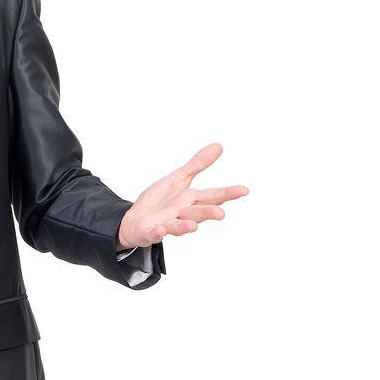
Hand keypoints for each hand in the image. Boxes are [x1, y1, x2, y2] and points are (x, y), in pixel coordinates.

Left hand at [116, 143, 247, 250]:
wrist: (135, 220)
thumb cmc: (159, 201)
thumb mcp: (178, 179)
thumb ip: (197, 165)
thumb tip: (218, 146)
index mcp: (190, 200)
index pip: (212, 196)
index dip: (228, 194)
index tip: (244, 190)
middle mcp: (181, 214)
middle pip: (197, 213)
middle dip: (208, 213)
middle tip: (221, 214)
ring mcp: (166, 224)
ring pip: (178, 226)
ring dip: (185, 226)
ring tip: (192, 226)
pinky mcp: (150, 231)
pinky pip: (154, 233)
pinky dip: (157, 232)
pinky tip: (159, 229)